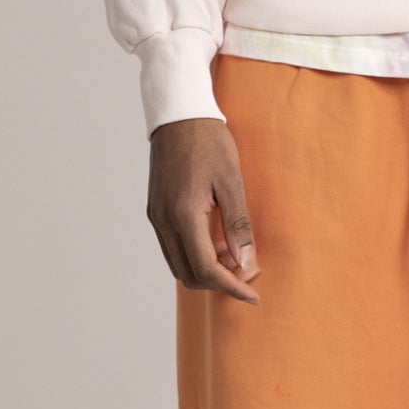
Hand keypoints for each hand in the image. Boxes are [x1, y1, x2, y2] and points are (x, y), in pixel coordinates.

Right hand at [147, 118, 260, 304]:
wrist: (180, 115)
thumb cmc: (209, 142)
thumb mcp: (231, 182)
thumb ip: (238, 225)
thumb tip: (246, 263)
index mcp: (183, 215)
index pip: (206, 269)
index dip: (232, 287)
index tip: (254, 294)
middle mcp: (164, 221)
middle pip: (189, 275)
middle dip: (220, 281)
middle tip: (248, 270)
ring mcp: (156, 216)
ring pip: (179, 264)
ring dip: (207, 269)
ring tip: (234, 254)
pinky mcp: (155, 210)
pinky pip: (173, 247)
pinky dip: (195, 254)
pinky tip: (216, 241)